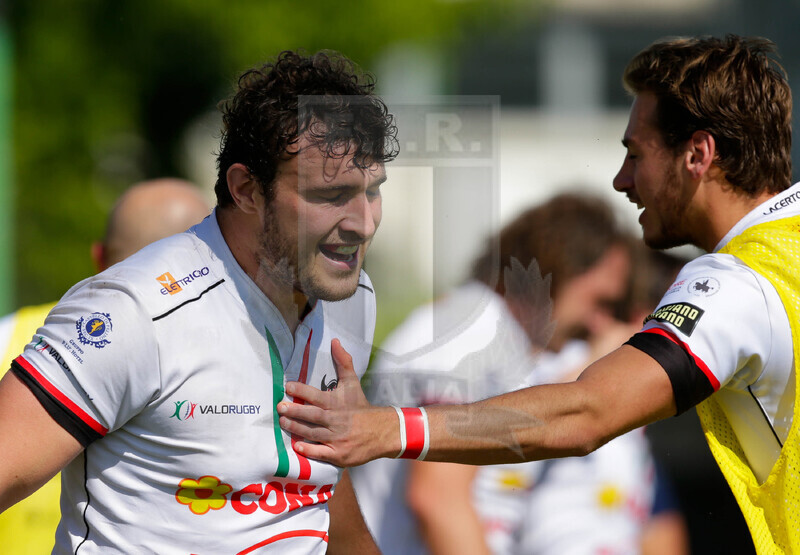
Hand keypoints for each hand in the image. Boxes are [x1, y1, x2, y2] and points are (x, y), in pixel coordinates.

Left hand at [278, 339, 396, 466]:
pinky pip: (320, 453)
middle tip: (279, 407)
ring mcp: (337, 438)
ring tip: (282, 423)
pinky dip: (308, 450)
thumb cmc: (361, 406)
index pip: (316, 395)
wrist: (382, 431)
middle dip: (294, 411)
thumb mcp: (353, 383)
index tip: (288, 386)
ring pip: (312, 433)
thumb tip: (335, 341)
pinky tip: (297, 446)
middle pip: (312, 415)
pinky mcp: (339, 454)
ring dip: (296, 428)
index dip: (301, 391)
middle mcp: (336, 420)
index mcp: (337, 403)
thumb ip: (343, 362)